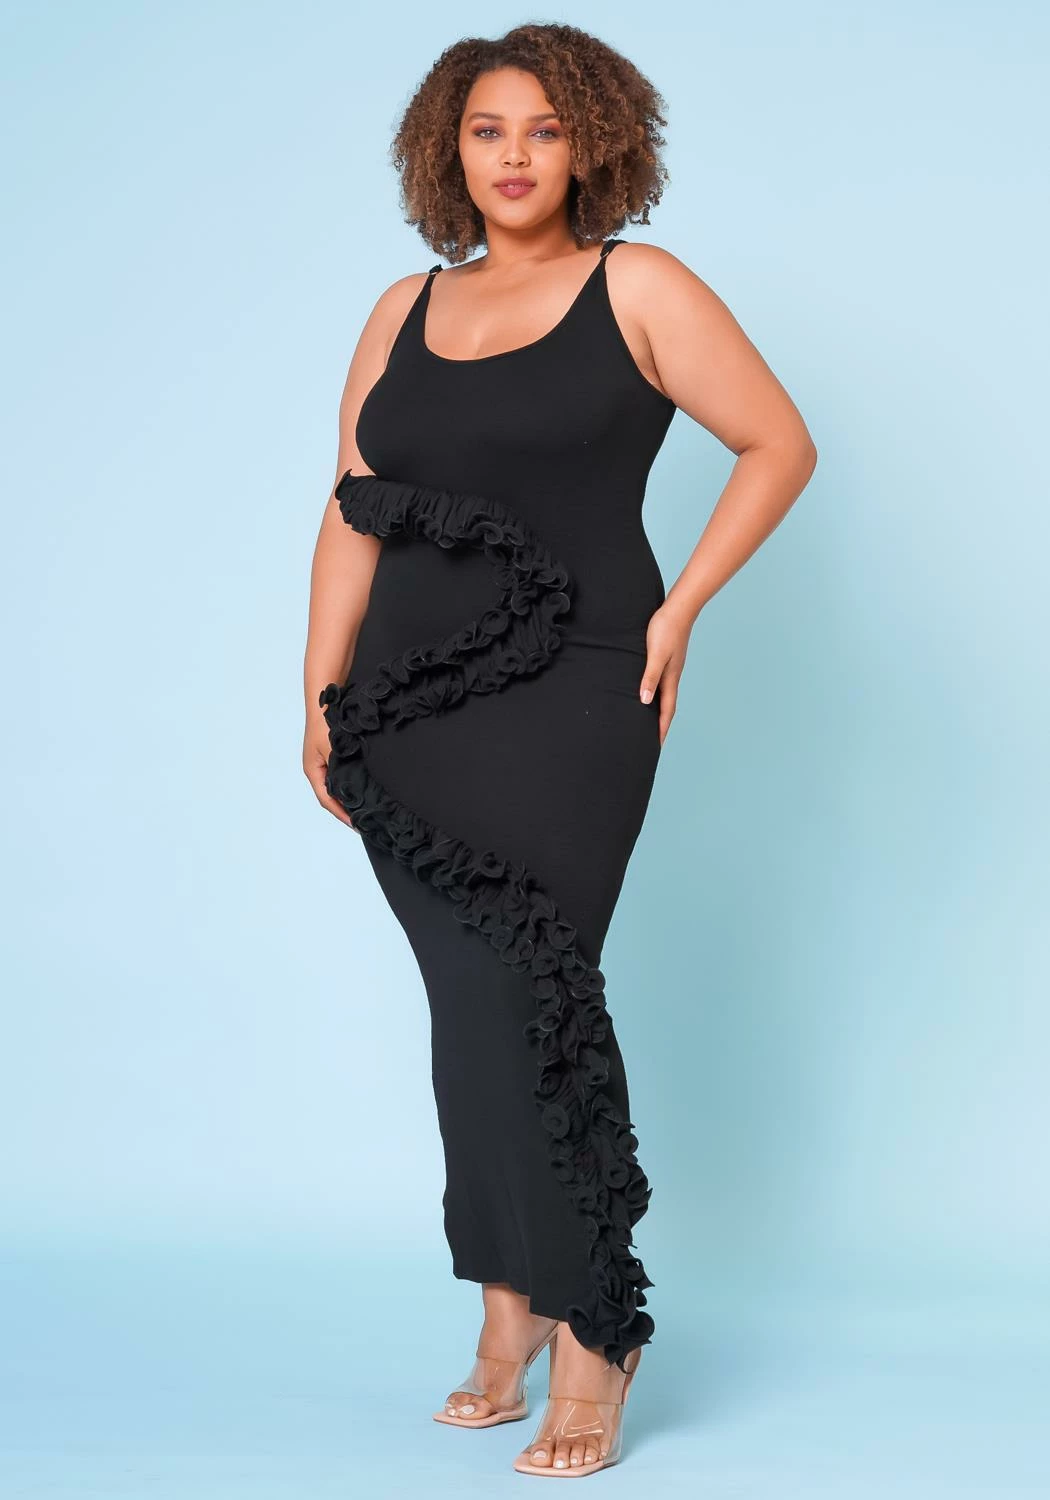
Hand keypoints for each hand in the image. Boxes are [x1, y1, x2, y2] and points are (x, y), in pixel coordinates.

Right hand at [303, 708, 357, 829]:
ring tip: (366, 810)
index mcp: (313, 771)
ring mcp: (324, 762)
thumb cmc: (327, 721)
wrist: (326, 697)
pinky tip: (364, 789)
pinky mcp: (333, 755)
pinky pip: (342, 776)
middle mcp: (317, 769)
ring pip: (337, 787)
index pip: (327, 800)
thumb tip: (354, 789)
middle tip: (365, 822)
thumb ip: (341, 769)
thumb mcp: (334, 748)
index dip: (342, 814)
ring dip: (349, 799)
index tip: (357, 825)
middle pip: (331, 797)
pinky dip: (352, 785)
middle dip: (346, 810)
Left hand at [639, 600, 693, 746]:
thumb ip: (650, 678)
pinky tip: (651, 692)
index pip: (666, 710)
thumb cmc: (665, 629)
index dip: (661, 727)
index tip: (656, 745)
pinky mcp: (669, 658)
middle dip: (661, 724)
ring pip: (666, 695)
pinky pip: (663, 683)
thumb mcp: (655, 655)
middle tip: (654, 740)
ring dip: (660, 710)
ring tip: (651, 721)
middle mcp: (672, 676)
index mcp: (670, 678)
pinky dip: (658, 694)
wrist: (678, 608)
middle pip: (667, 706)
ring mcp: (672, 667)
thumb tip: (645, 702)